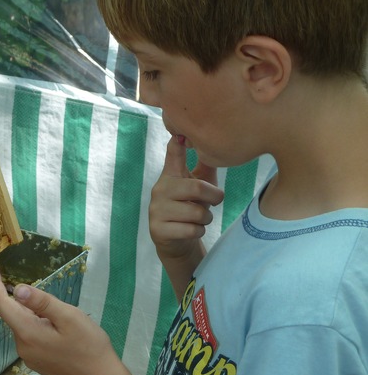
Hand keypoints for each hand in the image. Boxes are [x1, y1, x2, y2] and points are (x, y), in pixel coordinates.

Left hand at [0, 264, 118, 374]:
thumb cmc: (90, 347)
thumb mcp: (69, 317)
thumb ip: (42, 302)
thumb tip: (16, 289)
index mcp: (27, 333)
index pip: (2, 305)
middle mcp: (23, 347)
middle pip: (16, 314)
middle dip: (29, 303)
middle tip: (59, 306)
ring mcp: (30, 357)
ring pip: (26, 325)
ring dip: (38, 315)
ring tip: (67, 322)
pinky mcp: (39, 363)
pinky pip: (33, 336)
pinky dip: (41, 326)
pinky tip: (63, 333)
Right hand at [149, 137, 223, 296]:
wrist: (176, 241)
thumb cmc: (191, 208)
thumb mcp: (200, 185)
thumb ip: (206, 165)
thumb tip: (217, 143)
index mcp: (170, 175)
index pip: (173, 153)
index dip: (178, 143)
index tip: (181, 133)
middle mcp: (160, 189)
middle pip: (197, 187)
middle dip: (214, 197)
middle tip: (214, 201)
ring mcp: (156, 210)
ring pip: (197, 212)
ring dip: (206, 218)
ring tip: (200, 218)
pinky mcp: (158, 229)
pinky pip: (192, 229)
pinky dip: (199, 231)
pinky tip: (191, 230)